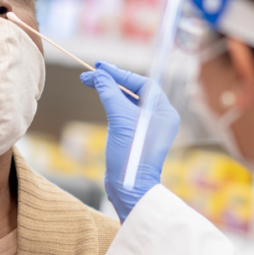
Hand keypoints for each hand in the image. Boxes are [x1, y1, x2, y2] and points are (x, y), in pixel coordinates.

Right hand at [81, 62, 179, 221]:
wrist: (129, 187)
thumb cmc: (131, 154)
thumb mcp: (120, 119)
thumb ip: (110, 93)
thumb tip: (99, 76)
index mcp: (164, 112)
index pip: (142, 84)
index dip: (121, 73)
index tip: (100, 66)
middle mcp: (158, 118)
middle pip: (134, 91)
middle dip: (113, 81)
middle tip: (90, 73)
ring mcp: (146, 128)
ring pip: (127, 101)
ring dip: (109, 91)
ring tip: (89, 82)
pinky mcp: (134, 136)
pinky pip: (123, 113)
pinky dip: (111, 103)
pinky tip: (99, 97)